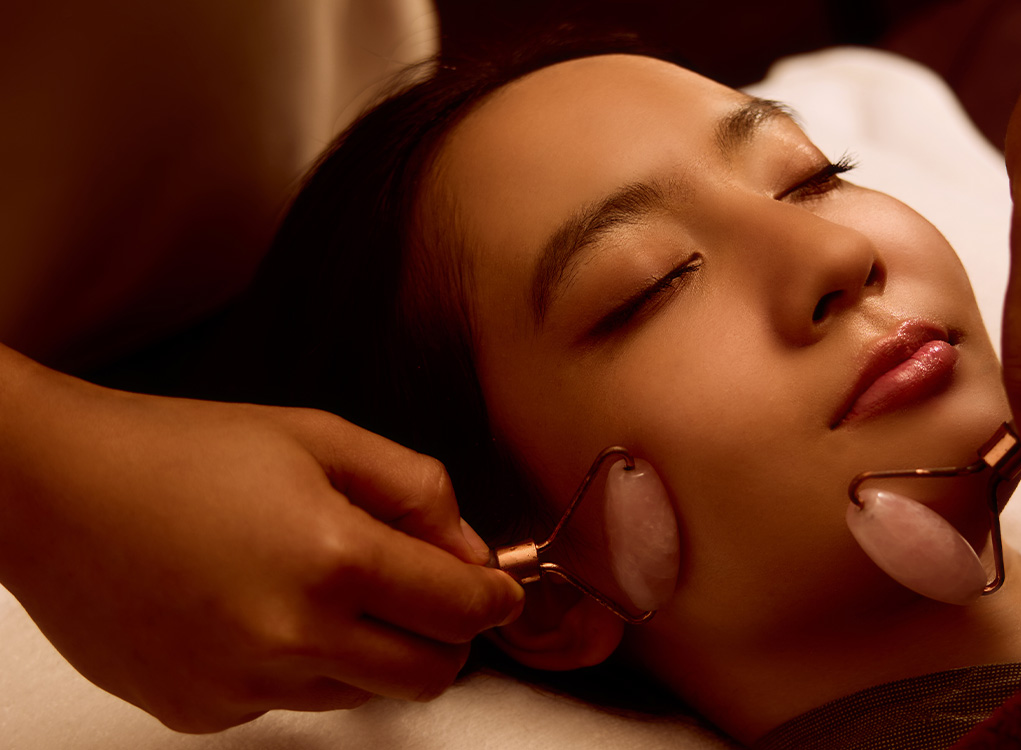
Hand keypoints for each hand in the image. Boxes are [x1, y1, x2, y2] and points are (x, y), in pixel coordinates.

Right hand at [0, 358, 522, 732]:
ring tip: (316, 585)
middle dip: (445, 636)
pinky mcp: (202, 711)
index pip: (461, 611)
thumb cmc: (179, 450)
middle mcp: (292, 636)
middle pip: (429, 674)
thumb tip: (472, 551)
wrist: (54, 490)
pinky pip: (290, 702)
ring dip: (371, 650)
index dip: (493, 600)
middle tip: (425, 593)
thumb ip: (416, 492)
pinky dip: (299, 665)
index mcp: (332, 558)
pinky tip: (256, 608)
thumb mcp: (321, 438)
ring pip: (362, 693)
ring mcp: (244, 684)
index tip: (498, 592)